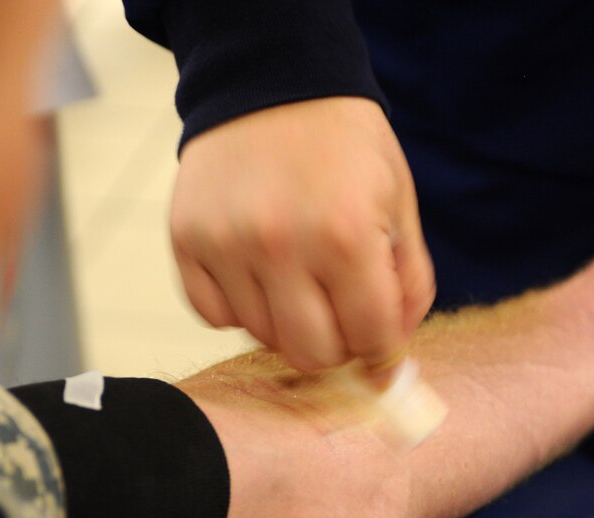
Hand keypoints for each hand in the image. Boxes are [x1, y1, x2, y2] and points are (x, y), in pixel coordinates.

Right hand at [170, 97, 434, 374]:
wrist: (272, 83)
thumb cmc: (344, 147)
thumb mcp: (398, 203)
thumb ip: (406, 284)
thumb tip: (390, 359)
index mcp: (345, 236)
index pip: (369, 338)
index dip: (380, 348)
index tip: (376, 339)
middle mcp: (280, 246)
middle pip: (309, 353)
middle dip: (334, 346)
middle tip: (337, 317)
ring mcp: (226, 245)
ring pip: (260, 337)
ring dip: (285, 322)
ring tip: (296, 279)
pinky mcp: (187, 241)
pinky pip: (213, 316)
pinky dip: (237, 308)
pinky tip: (255, 273)